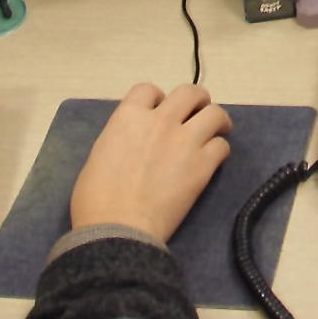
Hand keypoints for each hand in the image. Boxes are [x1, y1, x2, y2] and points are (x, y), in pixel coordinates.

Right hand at [70, 83, 232, 240]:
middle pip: (190, 93)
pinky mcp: (202, 165)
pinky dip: (220, 150)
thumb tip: (135, 140)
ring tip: (218, 131)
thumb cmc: (95, 199)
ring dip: (218, 120)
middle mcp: (160, 121)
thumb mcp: (99, 154)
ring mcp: (185, 141)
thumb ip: (121, 137)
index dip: (157, 99)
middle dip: (197, 101)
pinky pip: (221, 146)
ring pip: (215, 113)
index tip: (161, 111)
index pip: (148, 89)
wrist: (117, 229)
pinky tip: (214, 160)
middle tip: (198, 113)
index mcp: (128, 116)